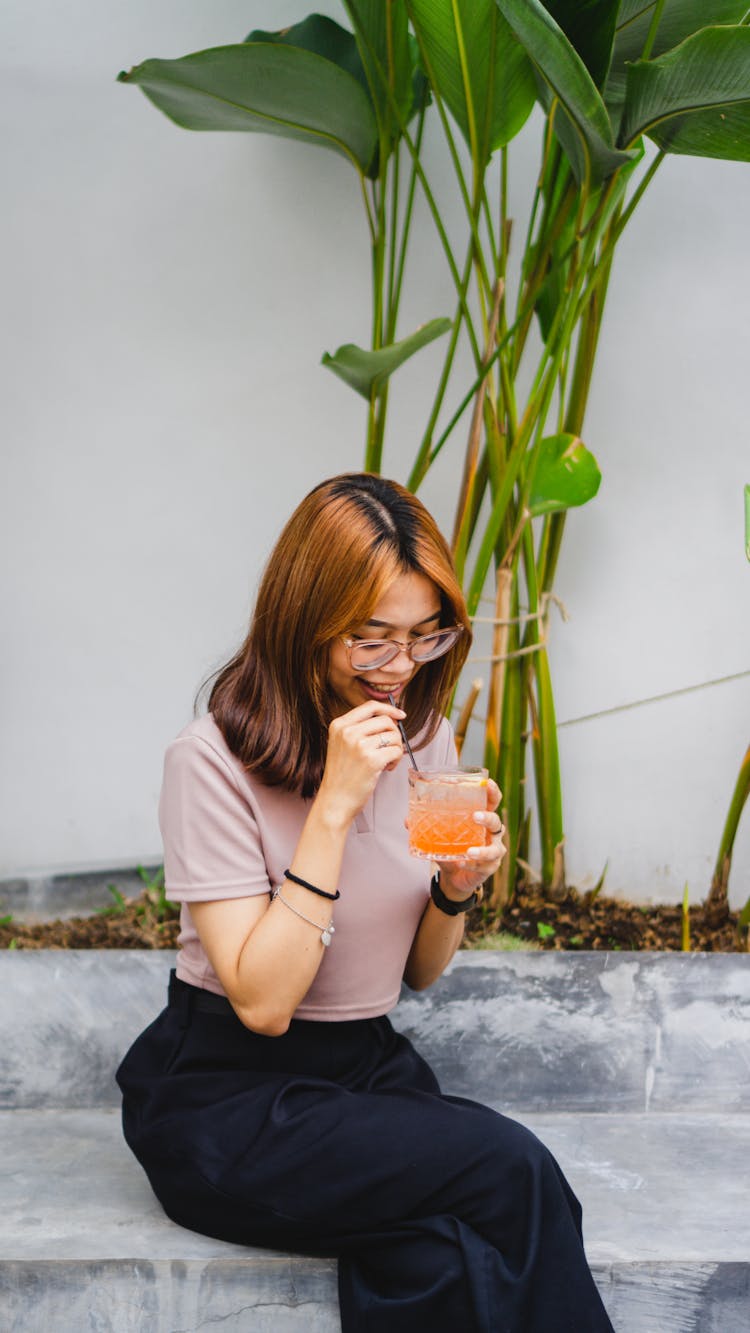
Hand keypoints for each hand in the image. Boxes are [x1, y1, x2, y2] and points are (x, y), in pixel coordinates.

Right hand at [317, 701, 405, 824]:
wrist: (335, 800)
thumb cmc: (342, 775)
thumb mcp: (342, 744)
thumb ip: (360, 729)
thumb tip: (391, 718)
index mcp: (339, 725)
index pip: (370, 706)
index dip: (389, 709)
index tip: (400, 715)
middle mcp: (348, 732)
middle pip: (385, 721)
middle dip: (394, 734)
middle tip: (390, 748)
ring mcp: (359, 745)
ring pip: (394, 736)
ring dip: (396, 748)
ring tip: (387, 761)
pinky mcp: (372, 760)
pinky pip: (397, 751)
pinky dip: (397, 760)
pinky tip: (387, 768)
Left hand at [436, 779, 505, 901]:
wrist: (455, 875)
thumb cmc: (451, 848)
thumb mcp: (438, 836)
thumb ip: (426, 827)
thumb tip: (408, 820)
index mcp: (481, 817)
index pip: (491, 801)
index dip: (492, 792)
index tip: (486, 784)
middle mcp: (491, 832)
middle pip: (496, 821)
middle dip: (487, 817)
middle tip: (475, 816)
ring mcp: (493, 850)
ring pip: (495, 849)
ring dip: (483, 850)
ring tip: (469, 851)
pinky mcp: (490, 867)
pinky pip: (485, 866)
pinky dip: (472, 865)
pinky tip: (462, 863)